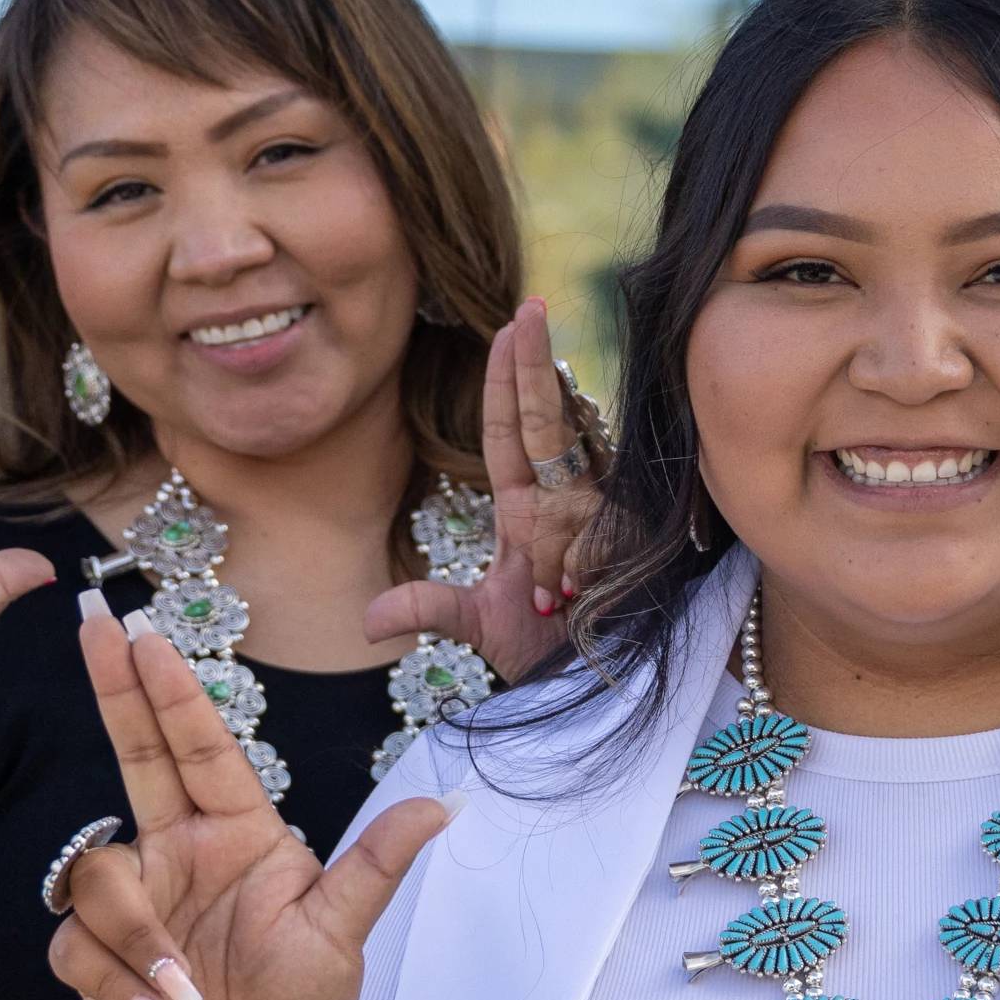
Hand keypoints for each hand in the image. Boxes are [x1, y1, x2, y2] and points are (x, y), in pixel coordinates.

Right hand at [44, 610, 446, 999]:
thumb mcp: (343, 932)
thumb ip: (377, 864)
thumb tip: (445, 804)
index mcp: (239, 833)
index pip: (200, 748)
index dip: (171, 692)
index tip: (143, 635)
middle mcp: (181, 849)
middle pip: (136, 757)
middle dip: (115, 694)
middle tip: (93, 628)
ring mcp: (138, 897)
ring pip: (99, 875)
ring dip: (138, 936)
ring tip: (185, 990)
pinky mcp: (99, 952)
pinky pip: (76, 942)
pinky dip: (118, 982)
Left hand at [362, 298, 607, 683]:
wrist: (594, 691)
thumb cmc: (544, 652)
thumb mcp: (478, 626)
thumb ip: (428, 609)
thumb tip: (366, 621)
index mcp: (524, 508)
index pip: (510, 430)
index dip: (506, 379)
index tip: (507, 325)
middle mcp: (566, 501)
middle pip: (546, 423)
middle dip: (535, 368)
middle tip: (530, 307)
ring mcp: (602, 520)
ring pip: (571, 501)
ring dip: (554, 549)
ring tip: (554, 599)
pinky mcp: (632, 546)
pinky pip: (598, 543)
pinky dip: (582, 570)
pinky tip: (580, 601)